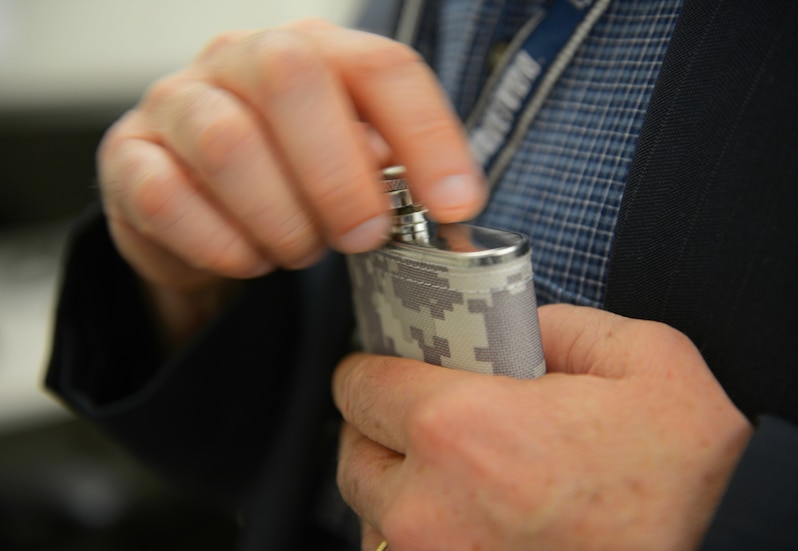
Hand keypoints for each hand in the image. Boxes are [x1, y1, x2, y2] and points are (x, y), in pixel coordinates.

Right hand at [97, 20, 484, 345]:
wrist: (199, 201)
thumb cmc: (289, 179)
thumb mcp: (352, 168)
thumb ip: (392, 175)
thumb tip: (447, 210)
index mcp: (315, 51)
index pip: (382, 67)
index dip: (427, 136)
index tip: (456, 205)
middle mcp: (242, 58)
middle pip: (295, 80)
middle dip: (340, 178)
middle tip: (361, 237)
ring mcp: (178, 101)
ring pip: (228, 142)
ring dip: (280, 218)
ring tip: (298, 250)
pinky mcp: (129, 156)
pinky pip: (168, 197)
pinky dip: (221, 245)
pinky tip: (248, 259)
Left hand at [333, 304, 753, 550]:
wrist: (726, 546)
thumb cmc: (685, 474)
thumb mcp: (640, 359)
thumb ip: (553, 325)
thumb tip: (506, 328)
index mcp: (463, 430)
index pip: (359, 383)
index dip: (378, 366)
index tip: (397, 367)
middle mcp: (430, 509)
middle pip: (354, 451)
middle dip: (385, 427)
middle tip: (431, 416)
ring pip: (372, 510)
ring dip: (401, 484)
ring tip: (458, 470)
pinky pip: (399, 550)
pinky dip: (422, 529)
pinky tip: (472, 513)